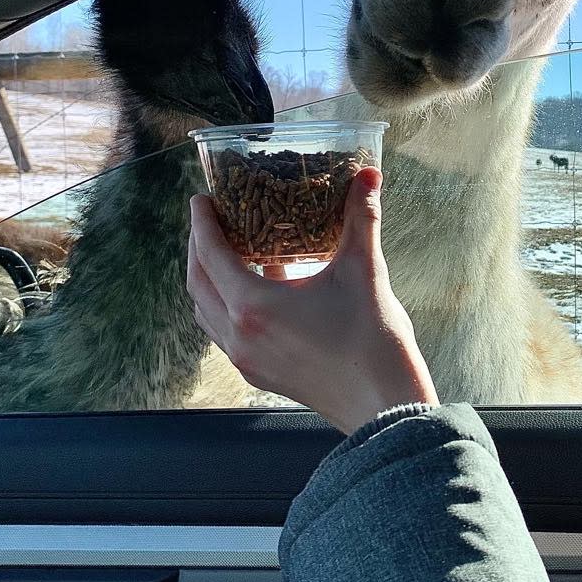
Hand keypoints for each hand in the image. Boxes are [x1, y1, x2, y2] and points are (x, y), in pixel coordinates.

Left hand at [187, 167, 438, 433]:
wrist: (384, 405)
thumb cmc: (373, 341)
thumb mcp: (364, 271)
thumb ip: (361, 218)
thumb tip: (368, 175)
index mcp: (254, 305)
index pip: (210, 254)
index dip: (202, 223)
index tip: (201, 199)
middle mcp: (240, 334)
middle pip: (198, 283)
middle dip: (198, 247)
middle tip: (211, 220)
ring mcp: (246, 359)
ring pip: (207, 311)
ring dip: (209, 278)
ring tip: (228, 252)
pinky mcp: (260, 373)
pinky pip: (226, 332)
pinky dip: (227, 304)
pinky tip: (259, 289)